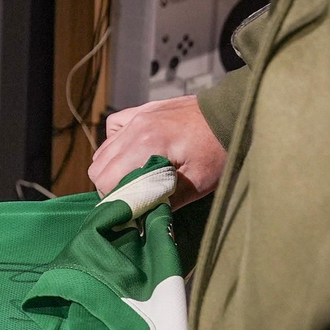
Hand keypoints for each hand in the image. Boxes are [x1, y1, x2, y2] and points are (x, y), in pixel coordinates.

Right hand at [88, 95, 224, 209]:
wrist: (232, 114)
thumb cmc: (219, 149)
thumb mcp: (198, 183)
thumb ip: (167, 200)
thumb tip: (143, 218)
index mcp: (146, 145)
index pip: (105, 179)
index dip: (115, 200)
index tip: (132, 210)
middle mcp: (134, 128)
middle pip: (98, 167)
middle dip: (110, 188)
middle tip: (134, 199)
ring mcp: (136, 117)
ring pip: (102, 151)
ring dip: (112, 169)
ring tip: (135, 180)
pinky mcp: (141, 111)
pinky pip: (113, 129)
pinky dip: (115, 145)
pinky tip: (133, 153)